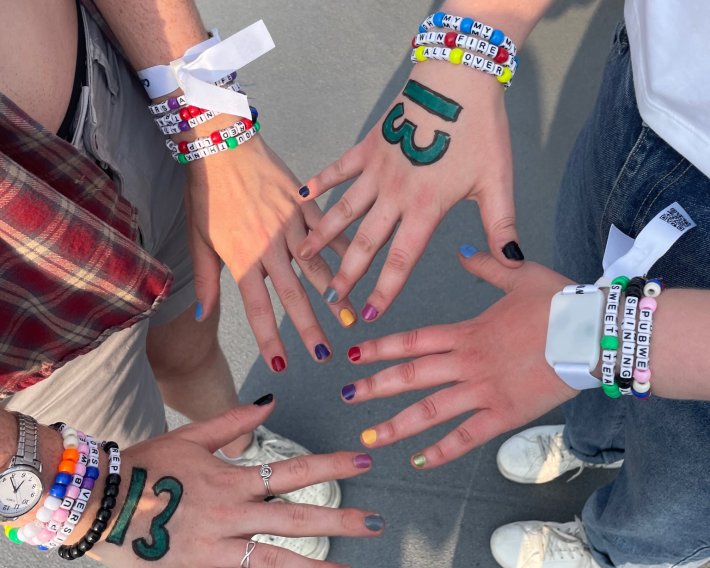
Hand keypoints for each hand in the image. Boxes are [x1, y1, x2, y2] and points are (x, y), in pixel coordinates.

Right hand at [91, 397, 383, 566]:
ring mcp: (215, 549)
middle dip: (340, 521)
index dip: (332, 465)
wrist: (95, 504)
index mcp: (231, 478)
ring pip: (275, 561)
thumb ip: (233, 422)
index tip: (363, 460)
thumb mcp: (190, 437)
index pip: (293, 470)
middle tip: (377, 523)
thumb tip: (270, 401)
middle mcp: (230, 514)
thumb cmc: (145, 465)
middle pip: (295, 520)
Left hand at [185, 134, 358, 368]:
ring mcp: (291, 225)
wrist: (221, 145)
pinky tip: (358, 266)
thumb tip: (202, 314)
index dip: (270, 339)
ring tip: (351, 318)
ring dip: (335, 294)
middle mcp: (270, 246)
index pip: (257, 308)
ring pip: (317, 266)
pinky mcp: (304, 204)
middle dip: (310, 327)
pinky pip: (328, 232)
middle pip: (293, 295)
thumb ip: (206, 279)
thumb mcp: (198, 238)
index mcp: (242, 257)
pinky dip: (343, 250)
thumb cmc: (207, 193)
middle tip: (325, 355)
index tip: (283, 365)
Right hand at [296, 60, 522, 322]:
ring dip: (324, 234)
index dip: (385, 290)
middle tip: (331, 297)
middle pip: (366, 243)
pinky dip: (321, 180)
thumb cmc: (481, 130)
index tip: (370, 314)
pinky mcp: (369, 146)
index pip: (402, 259)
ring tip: (303, 254)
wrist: (459, 80)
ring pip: (345, 210)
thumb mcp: (497, 182)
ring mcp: (378, 170)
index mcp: (426, 208)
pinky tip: (303, 193)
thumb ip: (502, 225)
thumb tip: (514, 260)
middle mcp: (395, 195)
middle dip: (347, 273)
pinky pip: (339, 167)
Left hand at [341, 250, 577, 468]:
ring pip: (430, 411)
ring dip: (396, 425)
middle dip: (375, 387)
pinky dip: (441, 451)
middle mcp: (467, 361)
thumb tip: (464, 254)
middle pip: (410, 376)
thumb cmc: (560, 304)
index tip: (355, 356)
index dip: (380, 348)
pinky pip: (466, 437)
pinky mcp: (504, 414)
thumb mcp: (519, 276)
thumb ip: (486, 267)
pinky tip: (419, 461)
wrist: (595, 333)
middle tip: (347, 395)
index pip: (413, 340)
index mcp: (467, 331)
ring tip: (369, 437)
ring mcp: (483, 390)